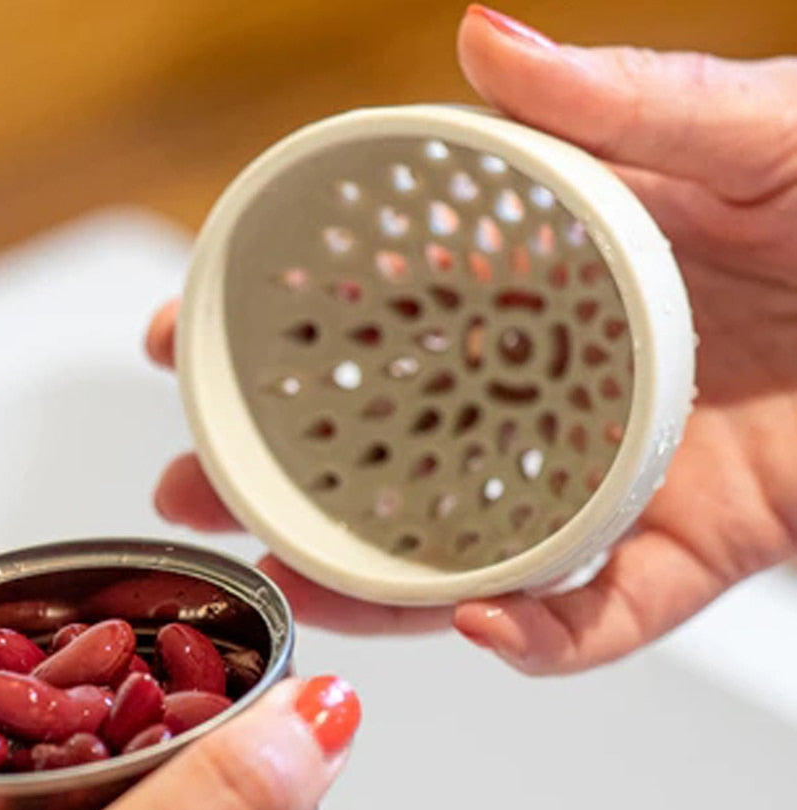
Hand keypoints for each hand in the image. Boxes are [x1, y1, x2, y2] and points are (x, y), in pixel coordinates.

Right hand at [147, 6, 796, 673]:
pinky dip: (542, 637)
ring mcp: (613, 482)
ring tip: (293, 587)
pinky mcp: (688, 554)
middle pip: (391, 454)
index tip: (180, 341)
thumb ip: (615, 101)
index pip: (380, 322)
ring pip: (465, 555)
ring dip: (373, 584)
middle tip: (192, 494)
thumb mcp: (743, 131)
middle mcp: (557, 397)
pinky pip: (597, 617)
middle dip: (282, 483)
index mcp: (550, 293)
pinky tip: (484, 626)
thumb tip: (476, 33)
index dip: (276, 336)